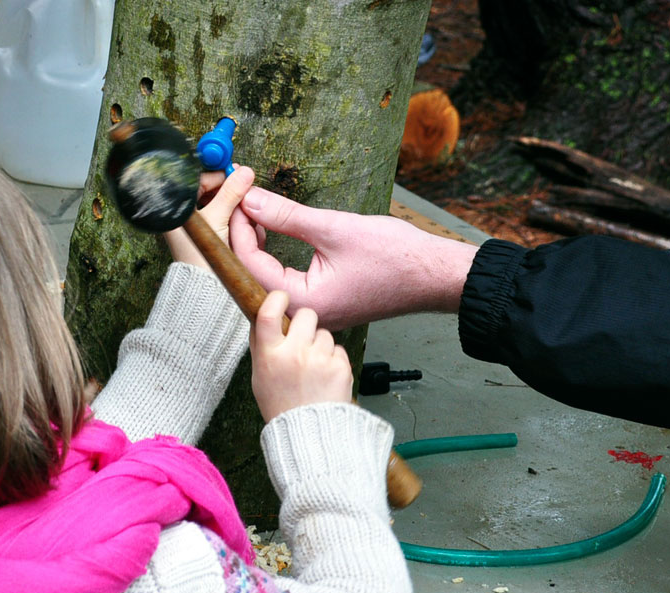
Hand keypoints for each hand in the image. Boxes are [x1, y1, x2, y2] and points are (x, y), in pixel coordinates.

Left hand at [163, 165, 254, 269]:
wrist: (204, 287)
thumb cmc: (201, 258)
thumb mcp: (218, 219)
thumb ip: (230, 193)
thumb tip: (243, 173)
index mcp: (176, 209)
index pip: (196, 180)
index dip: (216, 174)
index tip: (234, 171)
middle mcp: (183, 216)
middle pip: (208, 192)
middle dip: (228, 190)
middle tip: (243, 187)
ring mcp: (195, 227)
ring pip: (216, 204)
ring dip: (233, 204)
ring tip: (243, 208)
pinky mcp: (205, 236)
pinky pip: (220, 217)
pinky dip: (232, 217)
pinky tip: (242, 222)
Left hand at [230, 187, 479, 329]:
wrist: (434, 276)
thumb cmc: (395, 256)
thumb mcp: (334, 228)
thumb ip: (287, 216)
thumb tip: (251, 200)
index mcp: (305, 302)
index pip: (250, 266)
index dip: (239, 230)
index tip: (236, 200)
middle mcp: (305, 314)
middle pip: (252, 277)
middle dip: (242, 239)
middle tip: (238, 204)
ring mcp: (313, 312)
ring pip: (266, 281)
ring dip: (256, 248)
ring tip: (251, 215)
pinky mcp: (321, 305)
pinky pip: (284, 284)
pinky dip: (272, 259)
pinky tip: (269, 236)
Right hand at [250, 291, 352, 422]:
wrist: (308, 434)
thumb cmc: (281, 405)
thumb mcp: (259, 376)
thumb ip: (260, 345)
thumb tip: (261, 316)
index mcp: (271, 355)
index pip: (269, 313)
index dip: (276, 299)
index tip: (280, 298)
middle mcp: (295, 354)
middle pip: (306, 315)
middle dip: (306, 323)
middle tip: (302, 339)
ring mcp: (320, 359)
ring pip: (324, 333)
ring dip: (320, 345)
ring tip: (313, 368)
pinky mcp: (340, 366)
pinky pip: (338, 350)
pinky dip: (333, 360)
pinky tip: (325, 377)